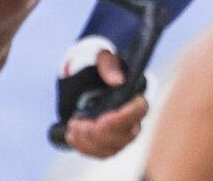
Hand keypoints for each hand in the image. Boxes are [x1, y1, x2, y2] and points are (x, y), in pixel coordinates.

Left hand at [58, 36, 147, 157]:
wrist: (94, 80)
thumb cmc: (104, 68)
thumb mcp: (104, 59)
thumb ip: (109, 66)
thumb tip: (116, 81)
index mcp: (135, 97)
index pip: (140, 110)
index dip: (126, 117)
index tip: (105, 117)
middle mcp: (133, 121)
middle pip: (123, 136)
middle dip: (98, 133)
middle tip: (76, 122)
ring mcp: (122, 135)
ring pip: (110, 148)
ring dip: (88, 142)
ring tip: (72, 128)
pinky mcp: (110, 143)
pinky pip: (101, 153)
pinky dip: (85, 148)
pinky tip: (72, 137)